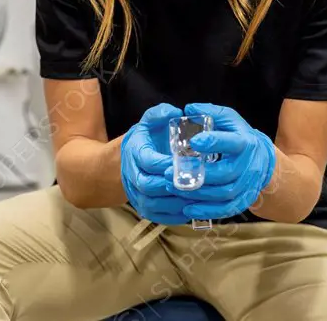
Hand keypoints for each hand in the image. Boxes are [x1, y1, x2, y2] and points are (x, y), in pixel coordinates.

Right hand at [120, 103, 192, 224]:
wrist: (129, 160)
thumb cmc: (146, 139)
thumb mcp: (150, 121)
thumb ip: (160, 114)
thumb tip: (174, 111)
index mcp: (134, 152)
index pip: (147, 161)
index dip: (165, 164)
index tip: (185, 163)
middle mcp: (131, 175)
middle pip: (148, 186)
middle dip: (171, 185)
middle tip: (194, 182)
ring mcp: (136, 194)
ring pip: (153, 204)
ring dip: (175, 202)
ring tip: (197, 197)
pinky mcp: (144, 208)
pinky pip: (158, 216)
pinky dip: (175, 215)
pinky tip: (192, 208)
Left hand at [167, 102, 276, 220]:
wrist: (262, 160)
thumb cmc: (238, 136)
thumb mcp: (229, 119)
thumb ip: (210, 112)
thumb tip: (189, 108)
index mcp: (245, 143)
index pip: (231, 143)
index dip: (213, 142)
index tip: (193, 141)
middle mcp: (248, 166)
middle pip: (225, 174)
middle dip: (197, 175)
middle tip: (169, 172)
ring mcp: (248, 185)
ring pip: (223, 194)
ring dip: (197, 194)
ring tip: (173, 188)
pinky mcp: (244, 200)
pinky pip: (226, 209)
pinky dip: (207, 211)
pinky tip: (188, 209)